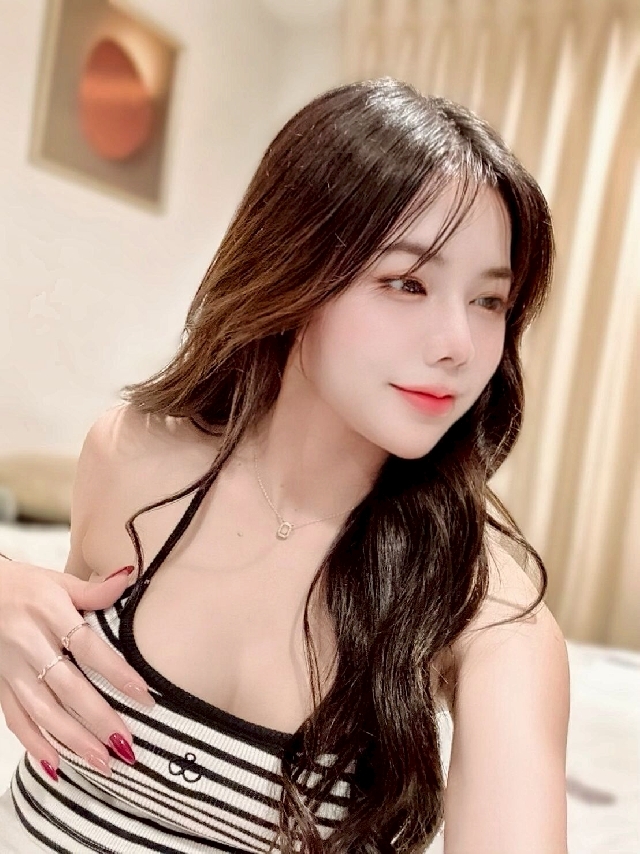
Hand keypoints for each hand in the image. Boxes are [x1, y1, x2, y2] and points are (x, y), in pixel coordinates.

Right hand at [0, 560, 153, 779]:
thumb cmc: (23, 585)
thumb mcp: (57, 580)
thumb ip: (93, 590)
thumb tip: (130, 577)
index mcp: (49, 611)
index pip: (89, 647)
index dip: (116, 672)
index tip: (144, 696)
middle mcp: (29, 642)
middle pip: (67, 687)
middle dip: (98, 719)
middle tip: (127, 746)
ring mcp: (10, 667)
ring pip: (42, 710)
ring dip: (73, 740)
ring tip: (102, 763)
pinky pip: (15, 718)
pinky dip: (34, 744)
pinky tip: (55, 765)